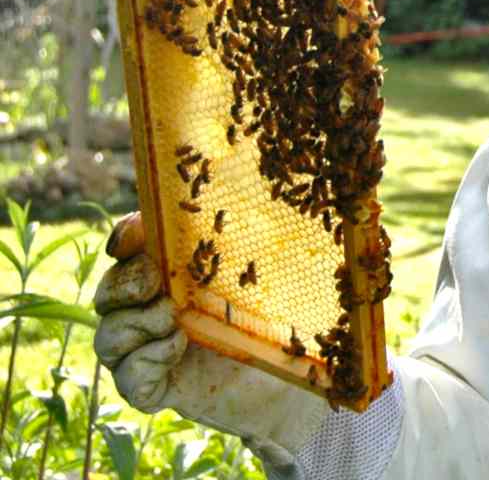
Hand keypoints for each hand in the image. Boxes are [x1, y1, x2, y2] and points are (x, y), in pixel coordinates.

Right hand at [93, 213, 327, 466]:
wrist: (293, 372)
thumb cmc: (280, 311)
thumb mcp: (262, 265)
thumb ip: (242, 233)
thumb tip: (225, 188)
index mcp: (169, 272)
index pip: (127, 248)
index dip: (123, 238)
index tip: (131, 237)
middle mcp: (150, 310)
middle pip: (107, 294)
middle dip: (123, 284)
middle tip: (154, 282)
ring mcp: (147, 351)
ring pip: (107, 338)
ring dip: (135, 324)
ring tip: (173, 320)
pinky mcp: (154, 389)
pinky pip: (127, 378)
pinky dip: (146, 362)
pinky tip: (177, 347)